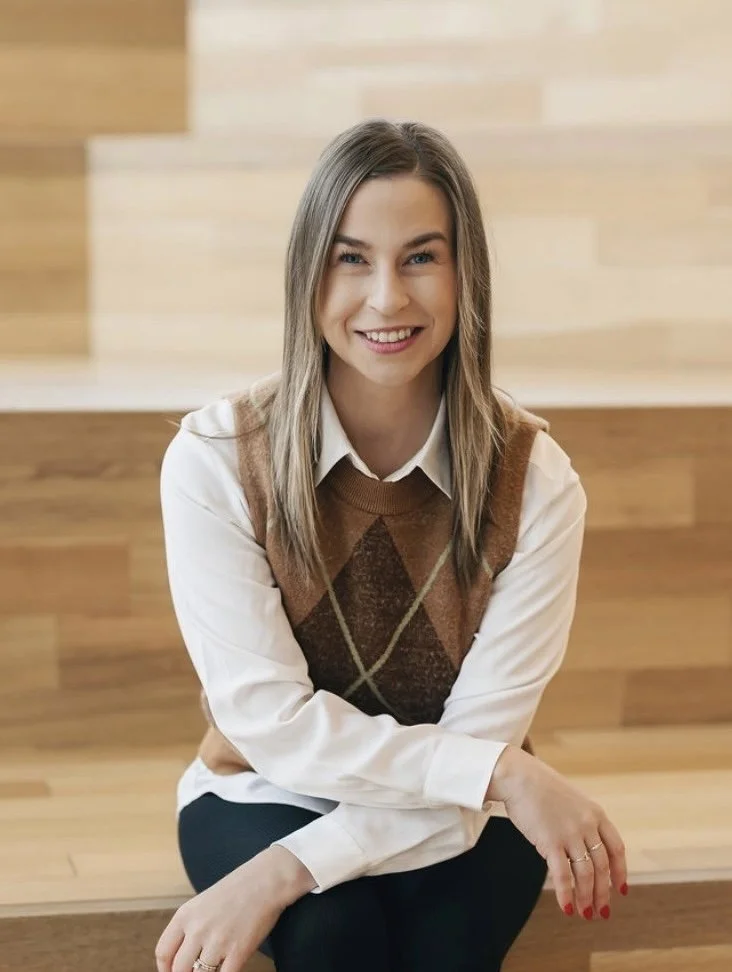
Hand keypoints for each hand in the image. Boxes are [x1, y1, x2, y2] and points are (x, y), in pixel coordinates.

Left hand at [155, 847, 315, 971]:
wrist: (268, 879)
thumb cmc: (238, 889)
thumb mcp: (204, 902)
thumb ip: (191, 926)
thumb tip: (184, 954)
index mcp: (185, 915)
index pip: (163, 952)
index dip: (165, 969)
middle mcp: (197, 929)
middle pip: (179, 969)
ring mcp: (217, 941)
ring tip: (214, 968)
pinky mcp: (238, 951)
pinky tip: (228, 969)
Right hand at [491, 746, 627, 920]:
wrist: (518, 775)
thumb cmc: (540, 787)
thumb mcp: (571, 800)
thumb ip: (581, 821)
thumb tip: (583, 848)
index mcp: (596, 813)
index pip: (616, 849)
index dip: (621, 872)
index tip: (621, 890)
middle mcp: (587, 825)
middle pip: (603, 867)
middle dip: (603, 893)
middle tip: (602, 912)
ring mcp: (570, 833)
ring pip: (586, 874)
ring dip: (586, 898)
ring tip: (585, 913)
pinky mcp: (550, 841)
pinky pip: (562, 875)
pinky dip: (566, 894)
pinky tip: (566, 907)